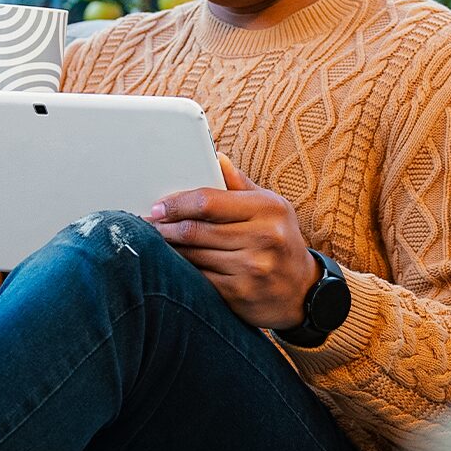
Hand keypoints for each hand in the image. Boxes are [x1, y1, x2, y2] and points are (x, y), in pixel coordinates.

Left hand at [146, 153, 322, 330]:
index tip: (157, 207)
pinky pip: (199, 278)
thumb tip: (216, 157)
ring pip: (193, 254)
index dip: (176, 204)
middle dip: (165, 227)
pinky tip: (173, 263)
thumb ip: (240, 184)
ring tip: (156, 241)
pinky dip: (182, 270)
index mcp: (268, 209)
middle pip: (195, 229)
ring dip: (169, 248)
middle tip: (148, 225)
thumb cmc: (280, 240)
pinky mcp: (240, 293)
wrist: (302, 291)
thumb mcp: (271, 207)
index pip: (208, 201)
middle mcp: (263, 237)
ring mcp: (252, 268)